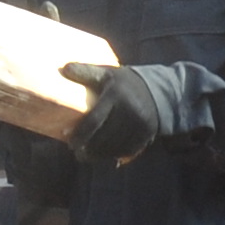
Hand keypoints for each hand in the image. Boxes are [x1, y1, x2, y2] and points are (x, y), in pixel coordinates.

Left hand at [71, 60, 188, 166]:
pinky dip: (114, 156)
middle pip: (103, 137)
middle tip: (76, 152)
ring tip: (86, 156)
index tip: (69, 141)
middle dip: (88, 149)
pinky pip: (127, 150)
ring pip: (114, 147)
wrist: (159, 90)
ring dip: (99, 155)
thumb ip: (87, 72)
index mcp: (115, 94)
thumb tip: (64, 68)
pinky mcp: (147, 134)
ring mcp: (139, 124)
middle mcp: (129, 110)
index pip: (94, 120)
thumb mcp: (108, 73)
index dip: (80, 134)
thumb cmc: (125, 83)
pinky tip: (103, 156)